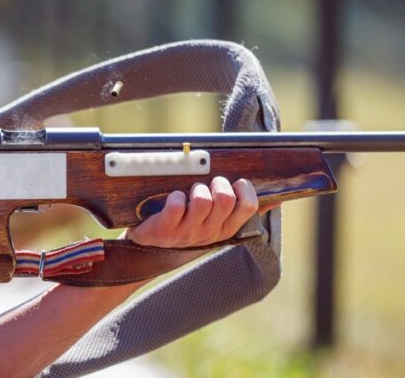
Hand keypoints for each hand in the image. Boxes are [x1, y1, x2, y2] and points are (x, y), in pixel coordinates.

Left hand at [123, 177, 259, 247]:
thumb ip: (240, 210)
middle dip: (217, 183)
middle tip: (208, 185)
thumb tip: (277, 199)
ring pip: (202, 201)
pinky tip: (173, 198)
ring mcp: (187, 232)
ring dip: (196, 188)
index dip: (244, 188)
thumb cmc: (185, 225)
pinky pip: (176, 206)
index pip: (249, 206)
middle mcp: (210, 232)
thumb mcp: (214, 221)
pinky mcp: (165, 230)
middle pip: (226, 199)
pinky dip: (175, 197)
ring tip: (189, 193)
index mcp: (226, 228)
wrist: (150, 244)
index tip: (234, 184)